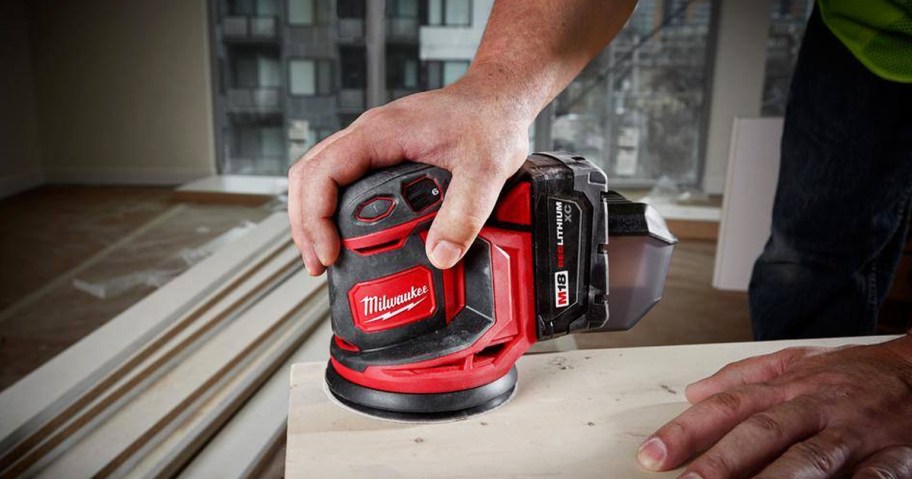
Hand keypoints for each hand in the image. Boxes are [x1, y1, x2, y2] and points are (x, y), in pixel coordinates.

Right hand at [287, 78, 532, 274]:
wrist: (499, 98)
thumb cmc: (490, 120)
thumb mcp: (486, 171)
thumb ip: (465, 214)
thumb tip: (440, 256)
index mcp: (381, 134)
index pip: (323, 173)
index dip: (316, 217)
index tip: (329, 252)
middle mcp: (369, 134)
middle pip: (308, 176)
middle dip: (306, 224)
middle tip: (319, 264)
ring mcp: (372, 142)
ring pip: (319, 174)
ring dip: (314, 215)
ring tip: (325, 254)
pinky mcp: (382, 151)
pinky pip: (341, 176)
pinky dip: (333, 205)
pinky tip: (347, 231)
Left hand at [637, 334, 911, 477]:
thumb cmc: (853, 373)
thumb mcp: (796, 363)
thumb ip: (743, 377)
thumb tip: (693, 391)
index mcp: (787, 388)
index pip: (726, 407)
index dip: (686, 432)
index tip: (652, 456)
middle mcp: (814, 406)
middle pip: (760, 432)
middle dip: (721, 462)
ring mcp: (854, 432)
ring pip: (809, 456)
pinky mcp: (895, 455)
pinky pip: (872, 477)